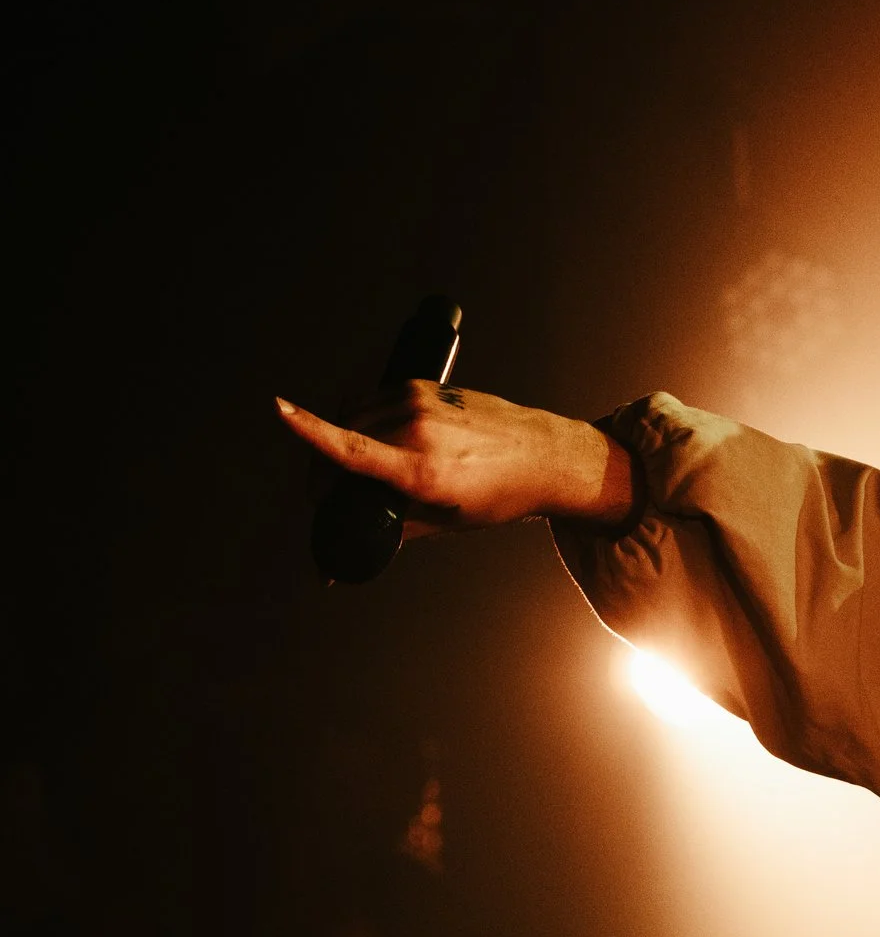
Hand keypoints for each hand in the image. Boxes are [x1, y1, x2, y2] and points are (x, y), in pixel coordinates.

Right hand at [274, 381, 634, 532]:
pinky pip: (373, 401)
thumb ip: (396, 528)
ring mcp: (420, 402)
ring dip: (343, 439)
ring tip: (355, 470)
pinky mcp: (422, 386)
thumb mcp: (448, 521)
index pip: (354, 446)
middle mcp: (418, 430)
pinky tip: (379, 440)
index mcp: (422, 469)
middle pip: (342, 437)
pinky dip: (365, 420)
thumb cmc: (502, 492)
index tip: (279, 410)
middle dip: (324, 466)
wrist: (544, 456)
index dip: (311, 430)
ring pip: (353, 415)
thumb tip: (357, 550)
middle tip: (325, 494)